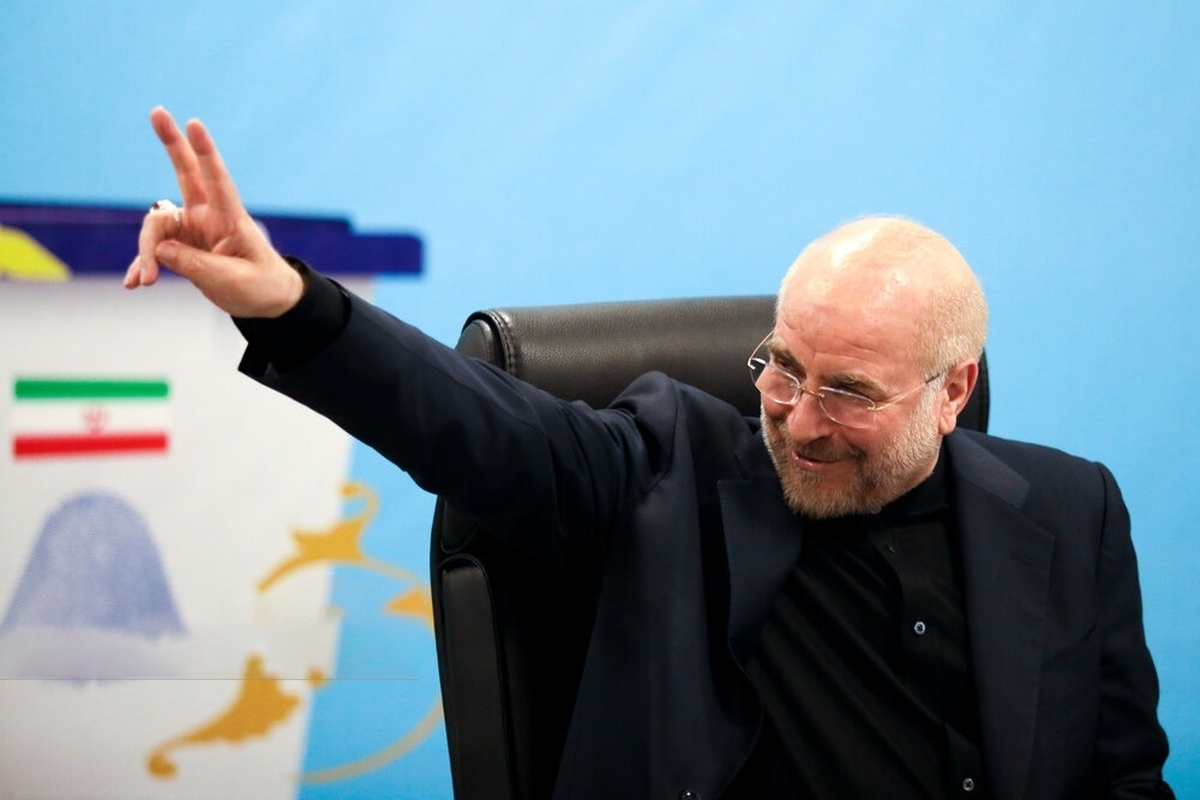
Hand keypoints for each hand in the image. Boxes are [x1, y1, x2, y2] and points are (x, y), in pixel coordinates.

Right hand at [124, 106, 302, 317]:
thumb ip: (196, 265)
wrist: (266, 300)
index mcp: (231, 220)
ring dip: (145, 252)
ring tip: (144, 281)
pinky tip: (134, 282)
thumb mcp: (232, 281)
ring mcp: (193, 228)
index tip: (195, 124)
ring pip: (157, 226)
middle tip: (157, 111)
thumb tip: (160, 250)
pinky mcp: (181, 245)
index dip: (206, 152)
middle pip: (186, 172)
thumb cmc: (260, 286)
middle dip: (171, 143)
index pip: (218, 181)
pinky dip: (142, 264)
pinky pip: (154, 249)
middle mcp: (209, 216)